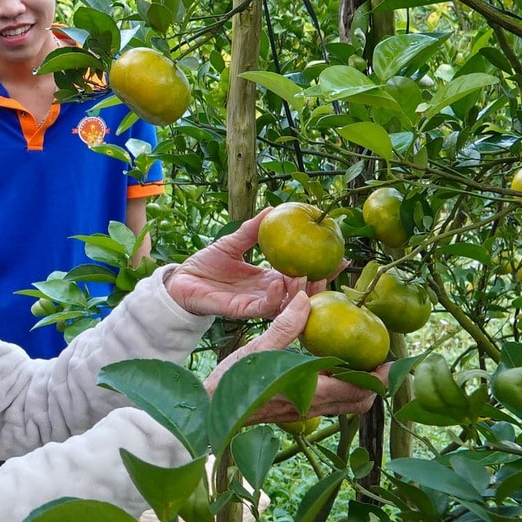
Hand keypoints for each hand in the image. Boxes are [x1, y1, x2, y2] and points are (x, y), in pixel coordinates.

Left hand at [167, 208, 316, 320]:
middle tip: (331, 268)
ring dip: (297, 292)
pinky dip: (271, 298)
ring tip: (308, 275)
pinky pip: (259, 309)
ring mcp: (253, 304)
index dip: (320, 269)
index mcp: (267, 279)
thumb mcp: (233, 242)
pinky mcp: (238, 311)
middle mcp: (265, 294)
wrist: (181, 280)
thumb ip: (252, 230)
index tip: (341, 257)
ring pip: (284, 304)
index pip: (300, 277)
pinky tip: (278, 283)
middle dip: (317, 284)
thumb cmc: (206, 264)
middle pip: (299, 295)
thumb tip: (272, 209)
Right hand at [203, 290, 388, 419]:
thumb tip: (305, 297)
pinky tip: (326, 368)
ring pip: (343, 405)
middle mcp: (311, 407)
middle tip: (378, 362)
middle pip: (357, 402)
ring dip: (356, 387)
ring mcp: (302, 412)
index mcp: (309, 392)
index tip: (389, 360)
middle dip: (372, 385)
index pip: (358, 389)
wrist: (209, 411)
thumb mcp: (258, 350)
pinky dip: (337, 388)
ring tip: (357, 363)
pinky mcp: (292, 412)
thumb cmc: (232, 382)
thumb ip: (285, 326)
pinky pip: (327, 403)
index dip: (378, 377)